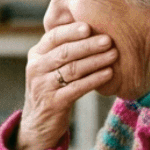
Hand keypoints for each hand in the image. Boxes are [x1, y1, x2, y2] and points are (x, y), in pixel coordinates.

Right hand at [16, 21, 114, 149]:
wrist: (38, 124)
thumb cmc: (51, 89)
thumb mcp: (50, 67)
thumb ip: (63, 50)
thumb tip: (91, 26)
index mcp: (36, 55)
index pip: (53, 37)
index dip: (71, 31)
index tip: (90, 26)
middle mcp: (36, 68)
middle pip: (64, 52)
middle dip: (88, 45)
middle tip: (108, 40)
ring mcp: (43, 86)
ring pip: (72, 69)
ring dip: (95, 61)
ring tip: (113, 55)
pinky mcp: (53, 103)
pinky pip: (76, 88)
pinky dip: (94, 80)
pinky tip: (108, 74)